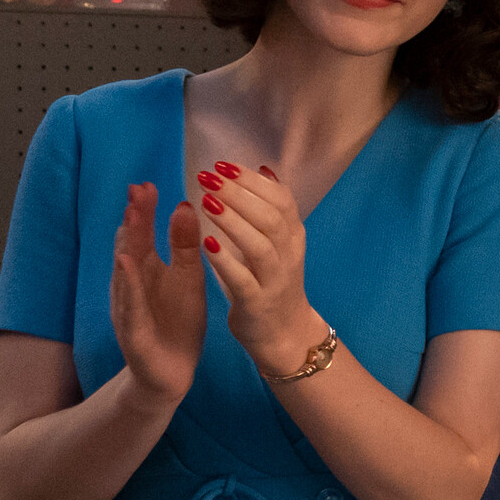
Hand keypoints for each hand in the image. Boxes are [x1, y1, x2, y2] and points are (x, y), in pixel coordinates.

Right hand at [107, 182, 205, 406]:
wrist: (173, 373)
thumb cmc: (177, 323)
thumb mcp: (188, 279)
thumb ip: (184, 246)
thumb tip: (185, 205)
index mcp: (148, 270)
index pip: (143, 234)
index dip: (145, 210)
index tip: (149, 183)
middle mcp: (132, 285)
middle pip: (130, 246)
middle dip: (133, 219)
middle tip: (137, 190)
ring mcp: (129, 307)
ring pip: (125, 273)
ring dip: (126, 245)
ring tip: (130, 219)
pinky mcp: (133, 331)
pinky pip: (130, 305)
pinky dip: (129, 285)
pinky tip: (128, 266)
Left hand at [198, 161, 326, 372]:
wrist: (285, 335)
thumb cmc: (274, 283)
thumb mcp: (280, 244)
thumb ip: (272, 209)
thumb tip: (264, 170)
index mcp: (293, 237)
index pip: (282, 200)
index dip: (253, 181)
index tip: (223, 165)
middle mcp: (289, 255)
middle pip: (271, 217)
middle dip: (239, 194)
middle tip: (208, 177)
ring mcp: (275, 280)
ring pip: (260, 246)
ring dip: (233, 222)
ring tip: (206, 202)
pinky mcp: (257, 303)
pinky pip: (242, 280)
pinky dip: (225, 260)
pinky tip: (206, 243)